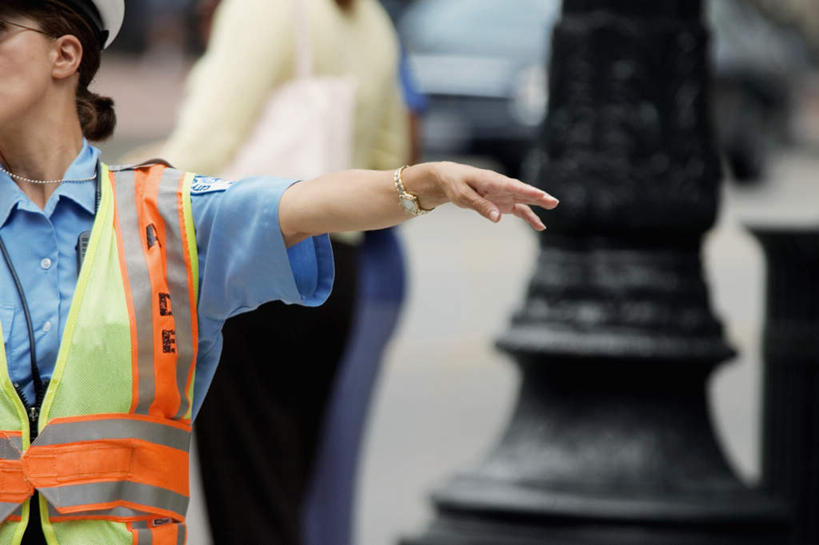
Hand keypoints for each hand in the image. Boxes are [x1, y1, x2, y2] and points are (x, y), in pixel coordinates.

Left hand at [404, 162, 558, 230]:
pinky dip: (529, 217)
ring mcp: (504, 194)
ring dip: (537, 205)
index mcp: (492, 181)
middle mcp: (502, 186)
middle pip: (523, 191)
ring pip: (524, 200)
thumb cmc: (455, 184)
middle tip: (553, 202)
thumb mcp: (463, 196)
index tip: (540, 195)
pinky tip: (539, 225)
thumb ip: (481, 206)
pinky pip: (519, 210)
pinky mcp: (503, 202)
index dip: (527, 191)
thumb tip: (498, 218)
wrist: (449, 180)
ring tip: (552, 209)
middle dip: (538, 197)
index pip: (513, 186)